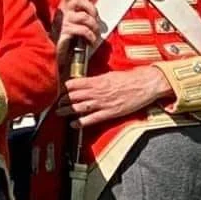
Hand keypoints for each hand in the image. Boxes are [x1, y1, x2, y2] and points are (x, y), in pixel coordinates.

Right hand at [55, 0, 100, 77]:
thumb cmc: (67, 37)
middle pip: (79, 1)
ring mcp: (63, 23)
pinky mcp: (65, 34)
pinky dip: (91, 35)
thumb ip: (80, 12)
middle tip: (95, 18)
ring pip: (83, 16)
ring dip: (93, 24)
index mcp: (63, 7)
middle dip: (92, 9)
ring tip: (95, 31)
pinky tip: (91, 40)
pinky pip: (83, 30)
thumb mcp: (72, 21)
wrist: (55, 53)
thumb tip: (94, 10)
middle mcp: (62, 12)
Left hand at [55, 65, 170, 127]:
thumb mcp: (110, 75)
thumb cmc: (130, 78)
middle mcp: (97, 92)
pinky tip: (74, 124)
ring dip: (67, 111)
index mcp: (97, 80)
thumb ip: (97, 79)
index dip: (64, 88)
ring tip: (59, 113)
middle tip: (56, 103)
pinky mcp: (110, 112)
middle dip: (62, 100)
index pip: (74, 84)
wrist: (145, 84)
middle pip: (73, 96)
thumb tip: (87, 82)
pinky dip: (81, 122)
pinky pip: (92, 119)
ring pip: (79, 107)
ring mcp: (103, 103)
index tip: (59, 90)